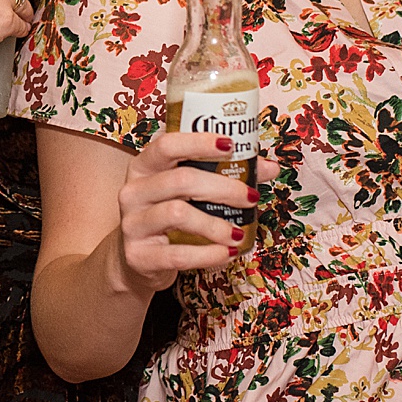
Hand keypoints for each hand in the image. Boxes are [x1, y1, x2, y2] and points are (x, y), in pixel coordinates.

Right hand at [114, 131, 280, 294]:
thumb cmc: (167, 216)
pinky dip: (208, 255)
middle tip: (251, 197)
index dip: (199, 142)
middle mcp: (133, 191)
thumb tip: (269, 167)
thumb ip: (223, 175)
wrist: (137, 258)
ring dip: (216, 225)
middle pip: (181, 180)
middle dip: (223, 188)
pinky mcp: (138, 256)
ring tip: (238, 234)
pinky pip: (178, 254)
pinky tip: (227, 253)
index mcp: (143, 167)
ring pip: (178, 214)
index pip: (167, 145)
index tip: (230, 145)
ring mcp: (132, 224)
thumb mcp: (186, 192)